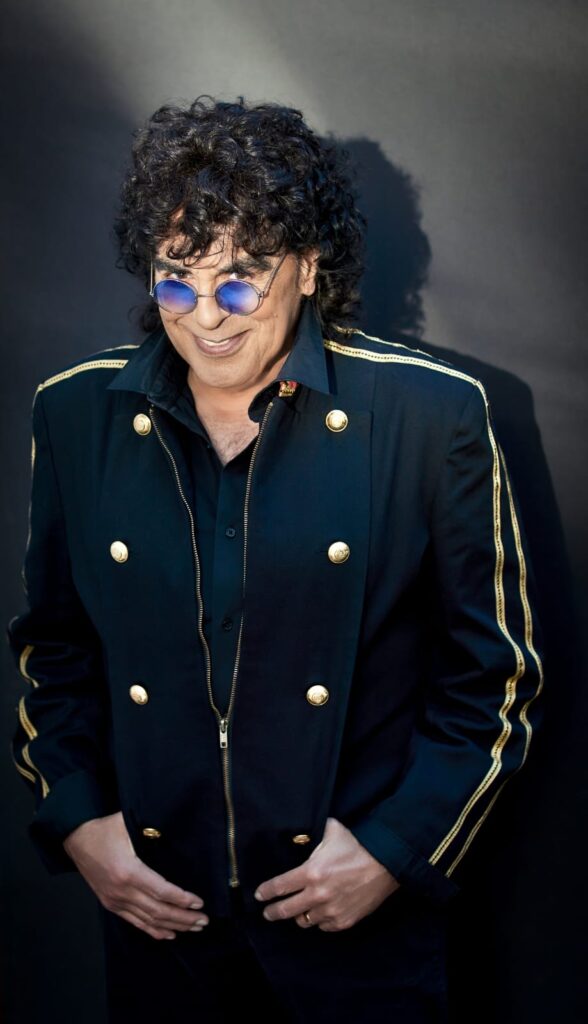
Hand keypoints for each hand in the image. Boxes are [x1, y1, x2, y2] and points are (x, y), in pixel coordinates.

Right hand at [62, 811, 208, 939]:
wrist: (75, 839)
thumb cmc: (104, 829)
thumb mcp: (128, 823)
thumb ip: (151, 828)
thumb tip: (177, 823)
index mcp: (128, 871)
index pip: (161, 891)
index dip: (181, 899)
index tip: (200, 903)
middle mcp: (121, 891)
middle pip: (158, 911)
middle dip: (183, 918)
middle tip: (204, 921)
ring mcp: (115, 901)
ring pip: (148, 920)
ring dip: (173, 926)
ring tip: (194, 928)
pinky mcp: (111, 904)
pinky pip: (135, 922)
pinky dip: (153, 930)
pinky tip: (169, 934)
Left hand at [253, 816, 400, 930]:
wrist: (386, 862)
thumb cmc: (357, 844)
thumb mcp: (331, 831)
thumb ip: (312, 834)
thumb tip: (300, 832)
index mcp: (311, 872)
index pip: (279, 886)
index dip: (266, 892)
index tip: (259, 895)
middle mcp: (318, 895)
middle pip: (286, 910)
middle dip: (273, 912)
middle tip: (267, 912)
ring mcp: (331, 911)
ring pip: (305, 921)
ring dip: (299, 916)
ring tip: (297, 911)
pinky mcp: (345, 921)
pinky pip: (324, 927)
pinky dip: (319, 921)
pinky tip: (319, 914)